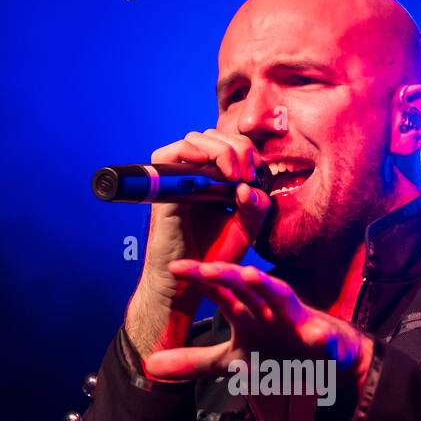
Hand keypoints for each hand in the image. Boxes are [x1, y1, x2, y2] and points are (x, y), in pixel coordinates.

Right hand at [126, 130, 270, 362]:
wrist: (187, 285)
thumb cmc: (212, 257)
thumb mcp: (245, 229)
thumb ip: (255, 206)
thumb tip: (248, 184)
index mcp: (211, 180)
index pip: (227, 144)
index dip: (245, 149)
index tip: (257, 172)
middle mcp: (191, 176)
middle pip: (212, 135)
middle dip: (237, 147)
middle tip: (247, 173)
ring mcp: (175, 181)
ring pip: (194, 140)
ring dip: (221, 150)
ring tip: (235, 175)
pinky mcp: (163, 191)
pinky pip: (170, 157)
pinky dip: (194, 155)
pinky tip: (218, 175)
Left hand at [145, 260, 373, 389]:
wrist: (324, 360)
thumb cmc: (278, 352)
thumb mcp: (231, 362)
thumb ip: (193, 362)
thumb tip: (150, 365)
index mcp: (245, 310)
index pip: (218, 289)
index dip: (198, 278)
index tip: (173, 267)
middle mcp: (267, 306)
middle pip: (245, 285)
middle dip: (227, 274)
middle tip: (205, 267)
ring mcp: (294, 318)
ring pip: (281, 296)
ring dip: (267, 286)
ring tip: (252, 276)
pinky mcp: (321, 336)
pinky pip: (321, 335)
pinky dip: (319, 334)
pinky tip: (316, 334)